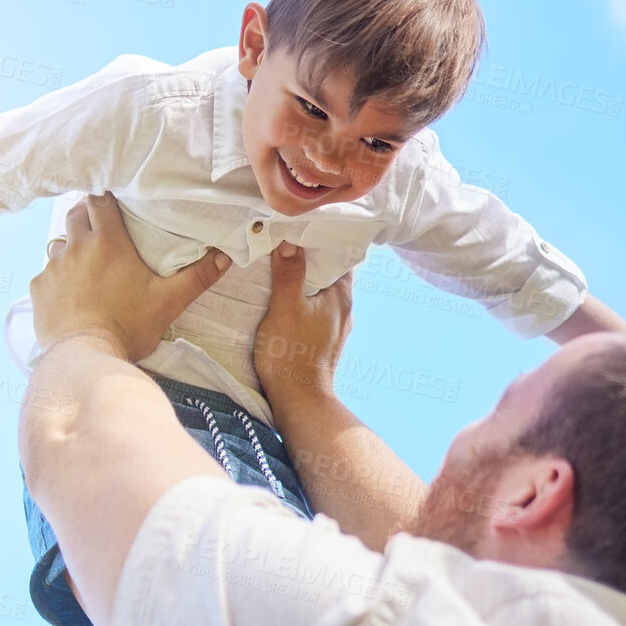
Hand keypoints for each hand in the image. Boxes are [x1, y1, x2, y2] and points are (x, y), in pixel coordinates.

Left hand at [29, 192, 230, 362]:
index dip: (106, 197)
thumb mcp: (168, 302)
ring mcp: (53, 267)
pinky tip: (70, 296)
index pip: (100, 198)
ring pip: (61, 244)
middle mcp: (76, 246)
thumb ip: (197, 277)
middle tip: (103, 231)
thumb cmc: (127, 327)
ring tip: (87, 267)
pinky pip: (47, 274)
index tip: (115, 204)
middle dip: (88, 217)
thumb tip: (225, 256)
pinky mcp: (39, 289)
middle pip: (76, 213)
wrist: (85, 357)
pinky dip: (58, 279)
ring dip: (72, 249)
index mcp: (107, 240)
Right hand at [254, 242, 352, 402]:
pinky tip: (284, 296)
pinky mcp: (322, 340)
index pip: (339, 253)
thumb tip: (289, 239)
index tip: (302, 223)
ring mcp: (334, 326)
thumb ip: (288, 273)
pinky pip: (314, 308)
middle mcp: (344, 308)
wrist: (298, 402)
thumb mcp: (285, 308)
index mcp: (341, 295)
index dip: (322, 237)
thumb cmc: (291, 355)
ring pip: (321, 290)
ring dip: (304, 277)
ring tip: (281, 263)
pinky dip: (302, 297)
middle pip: (329, 270)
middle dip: (309, 255)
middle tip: (285, 237)